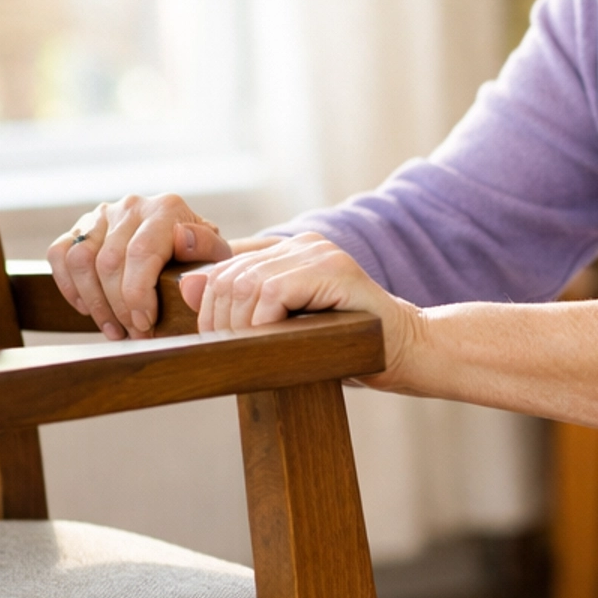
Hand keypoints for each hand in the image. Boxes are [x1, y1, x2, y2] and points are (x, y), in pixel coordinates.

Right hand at [49, 194, 235, 337]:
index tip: (145, 324)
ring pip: (80, 261)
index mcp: (167, 209)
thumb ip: (207, 249)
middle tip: (134, 334)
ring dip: (94, 303)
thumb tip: (182, 239)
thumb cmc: (202, 258)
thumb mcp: (216, 256)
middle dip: (119, 308)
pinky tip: (89, 309)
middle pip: (109, 263)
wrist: (188, 246)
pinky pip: (60, 254)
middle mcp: (132, 206)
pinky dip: (69, 286)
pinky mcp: (82, 227)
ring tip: (114, 330)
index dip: (137, 295)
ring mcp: (103, 214)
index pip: (141, 253)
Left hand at [180, 233, 421, 387]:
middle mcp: (303, 243)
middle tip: (226, 353)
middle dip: (217, 319)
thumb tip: (186, 286)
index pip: (225, 266)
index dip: (209, 304)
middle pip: (229, 274)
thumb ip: (244, 307)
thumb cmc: (352, 347)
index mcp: (290, 252)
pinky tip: (271, 343)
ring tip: (249, 353)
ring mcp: (320, 253)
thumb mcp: (287, 329)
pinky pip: (273, 292)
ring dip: (239, 326)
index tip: (214, 340)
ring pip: (246, 283)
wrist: (411, 352)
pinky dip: (262, 323)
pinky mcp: (334, 270)